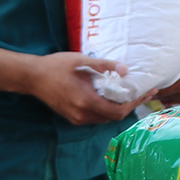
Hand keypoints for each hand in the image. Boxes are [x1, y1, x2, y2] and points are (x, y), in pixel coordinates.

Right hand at [22, 53, 156, 124]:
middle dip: (130, 105)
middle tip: (143, 92)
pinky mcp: (72, 117)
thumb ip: (103, 65)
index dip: (134, 103)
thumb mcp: (81, 61)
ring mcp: (77, 118)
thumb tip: (125, 69)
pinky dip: (107, 109)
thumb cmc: (56, 66)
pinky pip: (95, 117)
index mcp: (86, 102)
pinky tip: (112, 97)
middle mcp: (82, 115)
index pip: (118, 111)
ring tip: (131, 94)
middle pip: (113, 116)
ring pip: (105, 118)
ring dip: (119, 108)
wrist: (32, 77)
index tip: (147, 92)